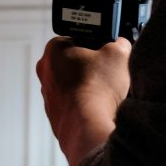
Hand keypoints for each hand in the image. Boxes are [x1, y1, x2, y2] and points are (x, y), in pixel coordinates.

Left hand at [36, 36, 131, 165]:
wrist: (88, 126)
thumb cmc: (98, 89)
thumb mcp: (118, 54)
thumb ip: (119, 44)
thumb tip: (120, 45)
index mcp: (54, 49)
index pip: (78, 39)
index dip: (96, 45)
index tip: (107, 54)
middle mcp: (45, 72)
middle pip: (74, 63)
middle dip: (92, 67)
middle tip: (108, 73)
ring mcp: (47, 96)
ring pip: (73, 86)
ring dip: (89, 88)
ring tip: (105, 93)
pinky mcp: (54, 116)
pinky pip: (73, 105)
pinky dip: (85, 106)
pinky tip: (98, 108)